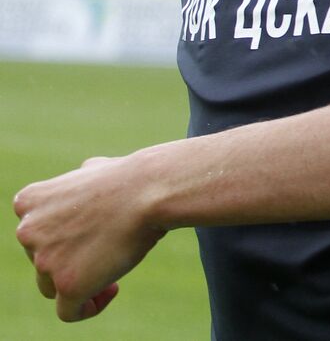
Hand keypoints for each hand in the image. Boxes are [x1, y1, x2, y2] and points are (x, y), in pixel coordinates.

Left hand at [14, 156, 165, 321]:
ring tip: (114, 268)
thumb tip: (87, 174)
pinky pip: (70, 312)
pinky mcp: (67, 285)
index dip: (63, 237)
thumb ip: (79, 182)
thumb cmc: (132, 177)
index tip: (92, 233)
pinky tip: (112, 290)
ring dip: (81, 281)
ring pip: (54, 286)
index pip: (35, 233)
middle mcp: (27, 231)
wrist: (151, 190)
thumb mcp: (96, 169)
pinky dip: (89, 307)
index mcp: (29, 202)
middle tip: (109, 250)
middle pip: (42, 261)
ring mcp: (44, 260)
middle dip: (73, 259)